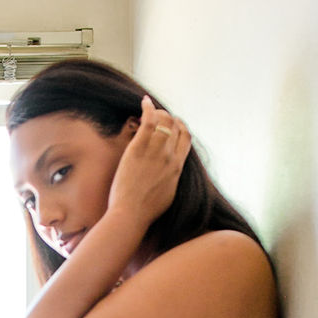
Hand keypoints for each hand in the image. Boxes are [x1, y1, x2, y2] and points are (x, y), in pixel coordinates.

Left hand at [107, 95, 192, 230]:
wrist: (131, 215)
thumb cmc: (146, 211)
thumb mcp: (168, 194)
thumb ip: (172, 178)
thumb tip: (172, 172)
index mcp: (177, 167)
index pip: (186, 138)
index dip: (180, 127)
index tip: (173, 125)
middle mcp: (170, 157)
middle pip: (175, 126)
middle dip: (168, 118)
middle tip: (157, 117)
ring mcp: (155, 152)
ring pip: (164, 120)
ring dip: (158, 112)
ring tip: (149, 111)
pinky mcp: (139, 149)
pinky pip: (148, 121)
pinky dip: (148, 108)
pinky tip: (144, 102)